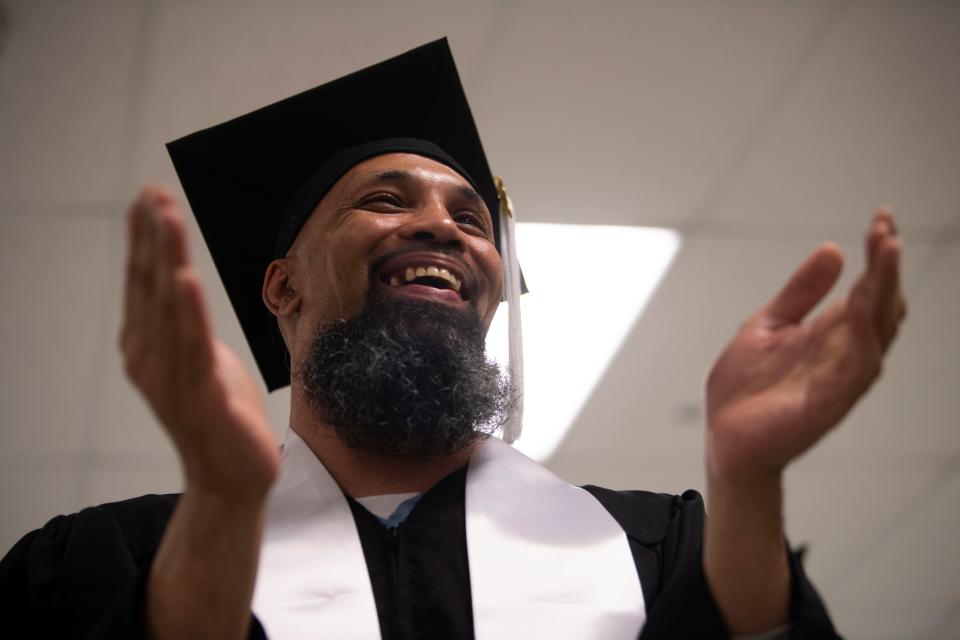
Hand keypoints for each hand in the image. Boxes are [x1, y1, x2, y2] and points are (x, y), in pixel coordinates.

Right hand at [119, 186, 279, 500]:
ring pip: (167, 307)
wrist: (231, 477)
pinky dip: (187, 310)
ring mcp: (169, 378)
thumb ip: (186, 324)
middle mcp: (148, 357)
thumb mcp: (203, 358)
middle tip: (153, 193)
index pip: (144, 282)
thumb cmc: (221, 414)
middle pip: (149, 286)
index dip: (146, 239)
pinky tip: (185, 277)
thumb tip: (181, 284)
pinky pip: (191, 346)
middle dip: (152, 237)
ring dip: (166, 258)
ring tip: (167, 218)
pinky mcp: (197, 396)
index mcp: (147, 346)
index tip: (150, 197)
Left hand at [705, 209, 906, 481]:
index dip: (877, 254)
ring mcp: (839, 378)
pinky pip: (854, 369)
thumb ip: (800, 293)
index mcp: (830, 333)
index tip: (882, 217)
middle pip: (878, 304)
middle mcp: (844, 353)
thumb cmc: (747, 388)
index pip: (867, 288)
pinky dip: (861, 338)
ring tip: (886, 253)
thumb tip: (834, 249)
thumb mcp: (768, 325)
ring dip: (883, 292)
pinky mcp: (827, 402)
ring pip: (876, 330)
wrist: (725, 437)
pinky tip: (861, 307)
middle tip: (885, 230)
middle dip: (885, 267)